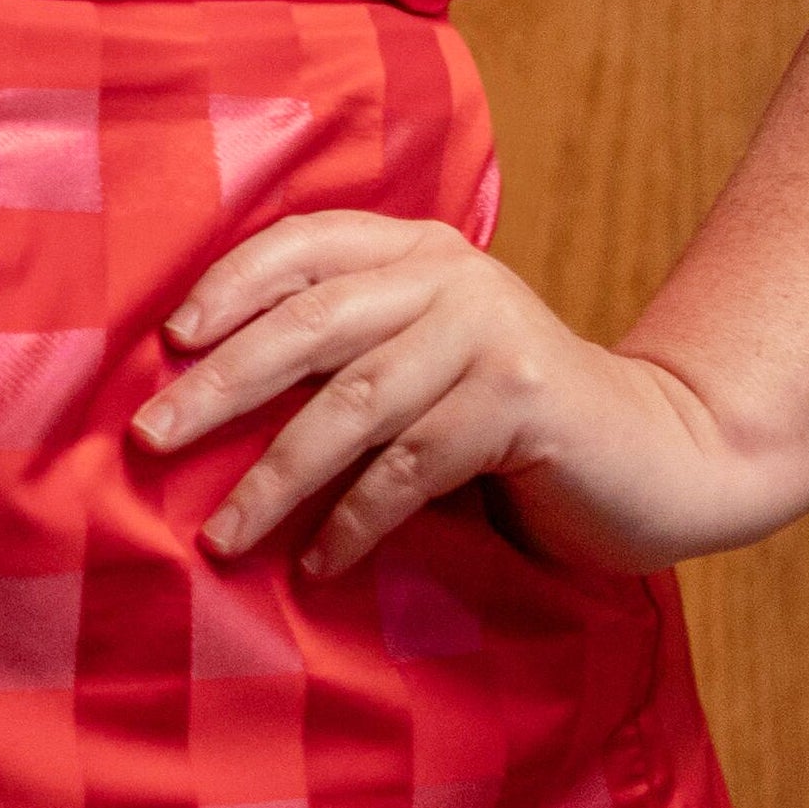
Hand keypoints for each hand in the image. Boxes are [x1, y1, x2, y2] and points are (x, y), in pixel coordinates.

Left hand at [129, 210, 758, 579]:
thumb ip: (351, 350)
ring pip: (355, 403)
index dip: (230, 284)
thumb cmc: (511, 422)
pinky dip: (356, 519)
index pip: (303, 244)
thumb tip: (205, 388)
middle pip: (311, 323)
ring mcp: (489, 333)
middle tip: (151, 438)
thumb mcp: (426, 361)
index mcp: (417, 248)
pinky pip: (413, 465)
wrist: (656, 456)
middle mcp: (449, 275)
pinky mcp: (522, 401)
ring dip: (276, 476)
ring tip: (222, 534)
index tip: (169, 342)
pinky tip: (318, 563)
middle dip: (222, 384)